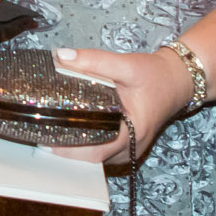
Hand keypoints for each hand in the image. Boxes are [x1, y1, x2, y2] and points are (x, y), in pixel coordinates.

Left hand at [44, 45, 194, 164]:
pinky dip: (82, 145)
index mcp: (134, 131)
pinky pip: (99, 152)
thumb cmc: (155, 75)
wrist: (176, 81)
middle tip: (38, 134)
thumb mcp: (127, 64)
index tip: (45, 139)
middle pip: (91, 158)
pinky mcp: (124, 146)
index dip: (69, 149)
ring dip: (71, 149)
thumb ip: (94, 60)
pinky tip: (64, 132)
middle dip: (64, 150)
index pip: (96, 150)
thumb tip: (61, 56)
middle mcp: (131, 147)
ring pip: (94, 158)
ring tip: (46, 133)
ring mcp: (128, 150)